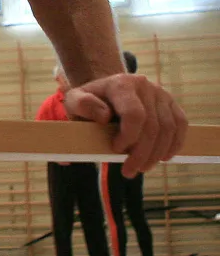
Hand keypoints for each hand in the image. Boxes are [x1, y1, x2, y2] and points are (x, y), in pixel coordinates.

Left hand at [64, 73, 188, 176]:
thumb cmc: (89, 101)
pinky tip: (163, 158)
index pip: (135, 114)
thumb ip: (81, 105)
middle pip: (152, 125)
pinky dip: (174, 144)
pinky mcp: (171, 103)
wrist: (105, 92)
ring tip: (142, 167)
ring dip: (157, 153)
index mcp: (121, 84)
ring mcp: (161, 93)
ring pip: (168, 128)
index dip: (129, 137)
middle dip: (142, 153)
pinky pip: (180, 125)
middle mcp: (144, 85)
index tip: (115, 150)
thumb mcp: (75, 101)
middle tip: (130, 171)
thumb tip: (103, 117)